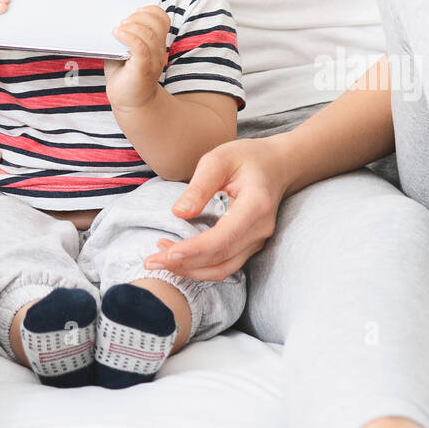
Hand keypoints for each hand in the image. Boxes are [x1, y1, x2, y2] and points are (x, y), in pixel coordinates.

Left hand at [103, 4, 170, 109]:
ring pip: (148, 35)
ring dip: (132, 26)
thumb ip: (123, 36)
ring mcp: (153, 60)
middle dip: (139, 16)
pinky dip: (128, 37)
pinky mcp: (143, 69)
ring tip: (118, 29)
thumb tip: (110, 19)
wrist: (129, 102)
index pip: (163, 19)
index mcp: (156, 43)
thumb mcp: (123, 50)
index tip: (136, 9)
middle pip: (157, 23)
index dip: (151, 10)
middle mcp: (158, 51)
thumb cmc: (124, 75)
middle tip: (123, 21)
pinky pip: (140, 48)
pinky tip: (117, 34)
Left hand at [142, 137, 294, 281]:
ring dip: (190, 270)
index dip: (194, 250)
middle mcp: (260, 230)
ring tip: (160, 258)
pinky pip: (225, 264)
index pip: (224, 237)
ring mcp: (257, 241)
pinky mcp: (249, 246)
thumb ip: (200, 186)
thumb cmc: (247, 158)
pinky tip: (177, 255)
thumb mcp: (220, 159)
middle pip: (221, 259)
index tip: (166, 253)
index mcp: (256, 205)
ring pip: (222, 269)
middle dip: (184, 265)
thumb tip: (179, 213)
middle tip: (151, 261)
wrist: (277, 166)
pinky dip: (200, 266)